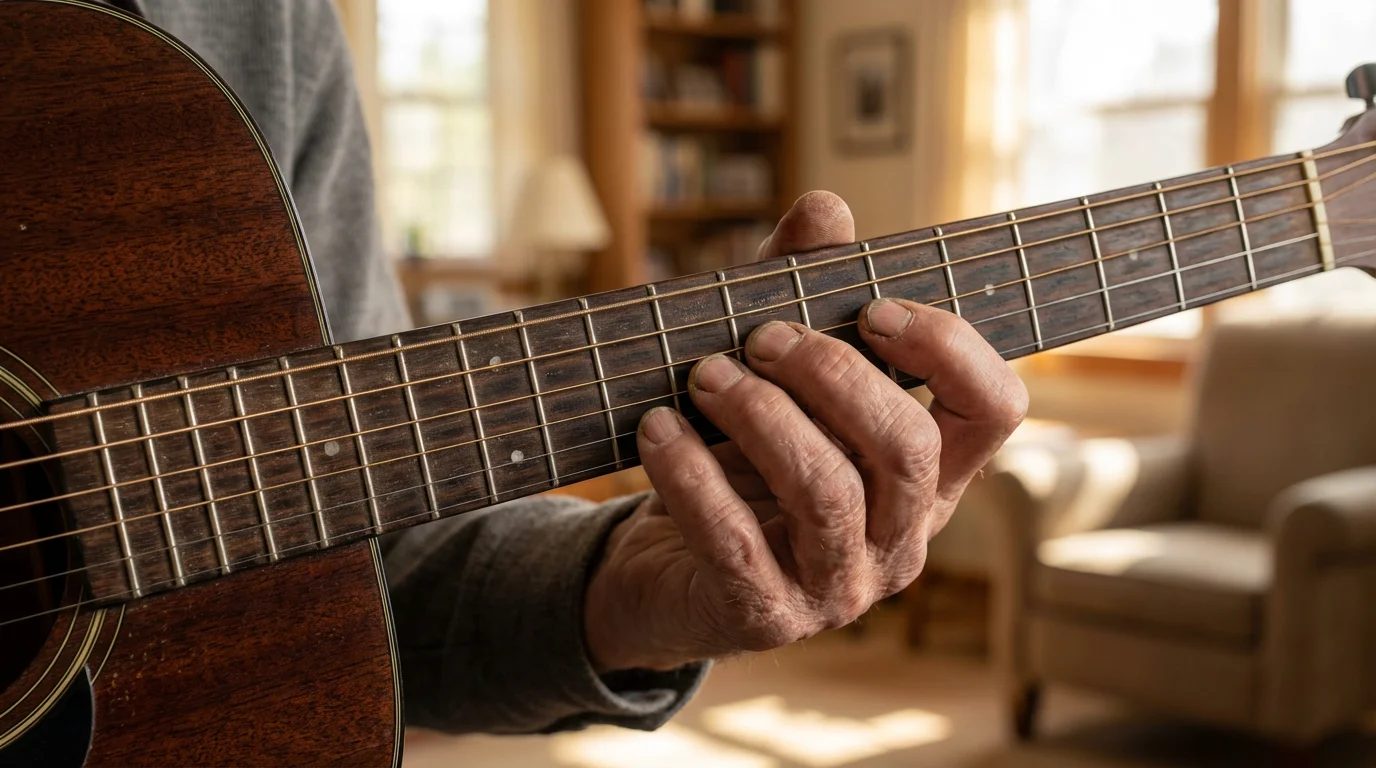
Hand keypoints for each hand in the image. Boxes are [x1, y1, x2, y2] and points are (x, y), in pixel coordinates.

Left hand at [583, 191, 1027, 671]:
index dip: (948, 348)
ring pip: (827, 493)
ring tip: (703, 375)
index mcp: (926, 473)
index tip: (871, 309)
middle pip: (906, 446)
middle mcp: (901, 536)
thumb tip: (826, 207)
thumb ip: (804, 290)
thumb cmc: (739, 458)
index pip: (993, 408)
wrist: (666, 568)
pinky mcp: (767, 615)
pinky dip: (691, 474)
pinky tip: (657, 428)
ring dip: (760, 415)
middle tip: (761, 336)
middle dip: (832, 374)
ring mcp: (840, 586)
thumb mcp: (773, 373)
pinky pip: (735, 541)